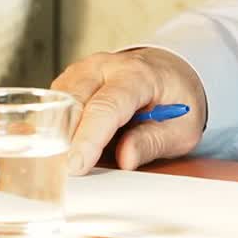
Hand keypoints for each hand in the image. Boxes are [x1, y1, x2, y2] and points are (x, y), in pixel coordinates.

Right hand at [51, 48, 206, 175]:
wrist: (171, 72)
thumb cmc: (177, 99)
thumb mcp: (183, 127)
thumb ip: (153, 142)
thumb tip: (126, 158)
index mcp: (139, 75)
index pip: (107, 105)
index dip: (89, 137)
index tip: (77, 165)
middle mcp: (107, 66)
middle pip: (74, 102)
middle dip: (67, 139)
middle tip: (71, 171)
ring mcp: (86, 70)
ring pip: (58, 104)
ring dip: (60, 134)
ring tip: (77, 156)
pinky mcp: (72, 79)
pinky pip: (54, 104)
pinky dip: (56, 127)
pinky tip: (70, 143)